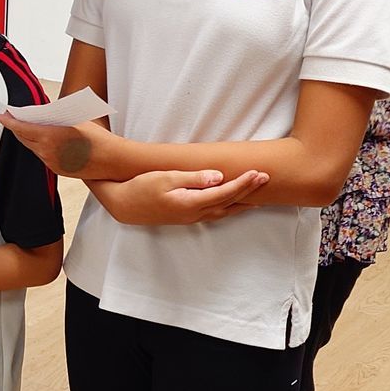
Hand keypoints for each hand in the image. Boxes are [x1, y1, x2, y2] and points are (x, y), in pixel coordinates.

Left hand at [0, 113, 111, 178]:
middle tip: (10, 118)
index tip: (1, 115)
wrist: (111, 161)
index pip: (22, 127)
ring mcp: (51, 163)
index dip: (9, 121)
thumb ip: (56, 116)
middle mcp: (47, 152)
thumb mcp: (76, 119)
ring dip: (26, 137)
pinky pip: (41, 156)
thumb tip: (43, 112)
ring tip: (24, 126)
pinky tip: (39, 139)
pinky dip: (38, 146)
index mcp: (50, 136)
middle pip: (23, 138)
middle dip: (15, 128)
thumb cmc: (97, 138)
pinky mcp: (56, 170)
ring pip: (32, 148)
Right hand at [86, 169, 268, 225]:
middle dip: (249, 191)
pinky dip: (229, 208)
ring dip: (242, 203)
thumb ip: (193, 178)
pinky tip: (233, 204)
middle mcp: (194, 214)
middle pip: (229, 203)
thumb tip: (218, 177)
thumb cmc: (141, 187)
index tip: (258, 173)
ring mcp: (191, 217)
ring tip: (258, 195)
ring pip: (224, 212)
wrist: (123, 204)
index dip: (243, 183)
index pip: (225, 193)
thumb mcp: (166, 178)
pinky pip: (215, 213)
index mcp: (191, 203)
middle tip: (266, 179)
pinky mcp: (187, 216)